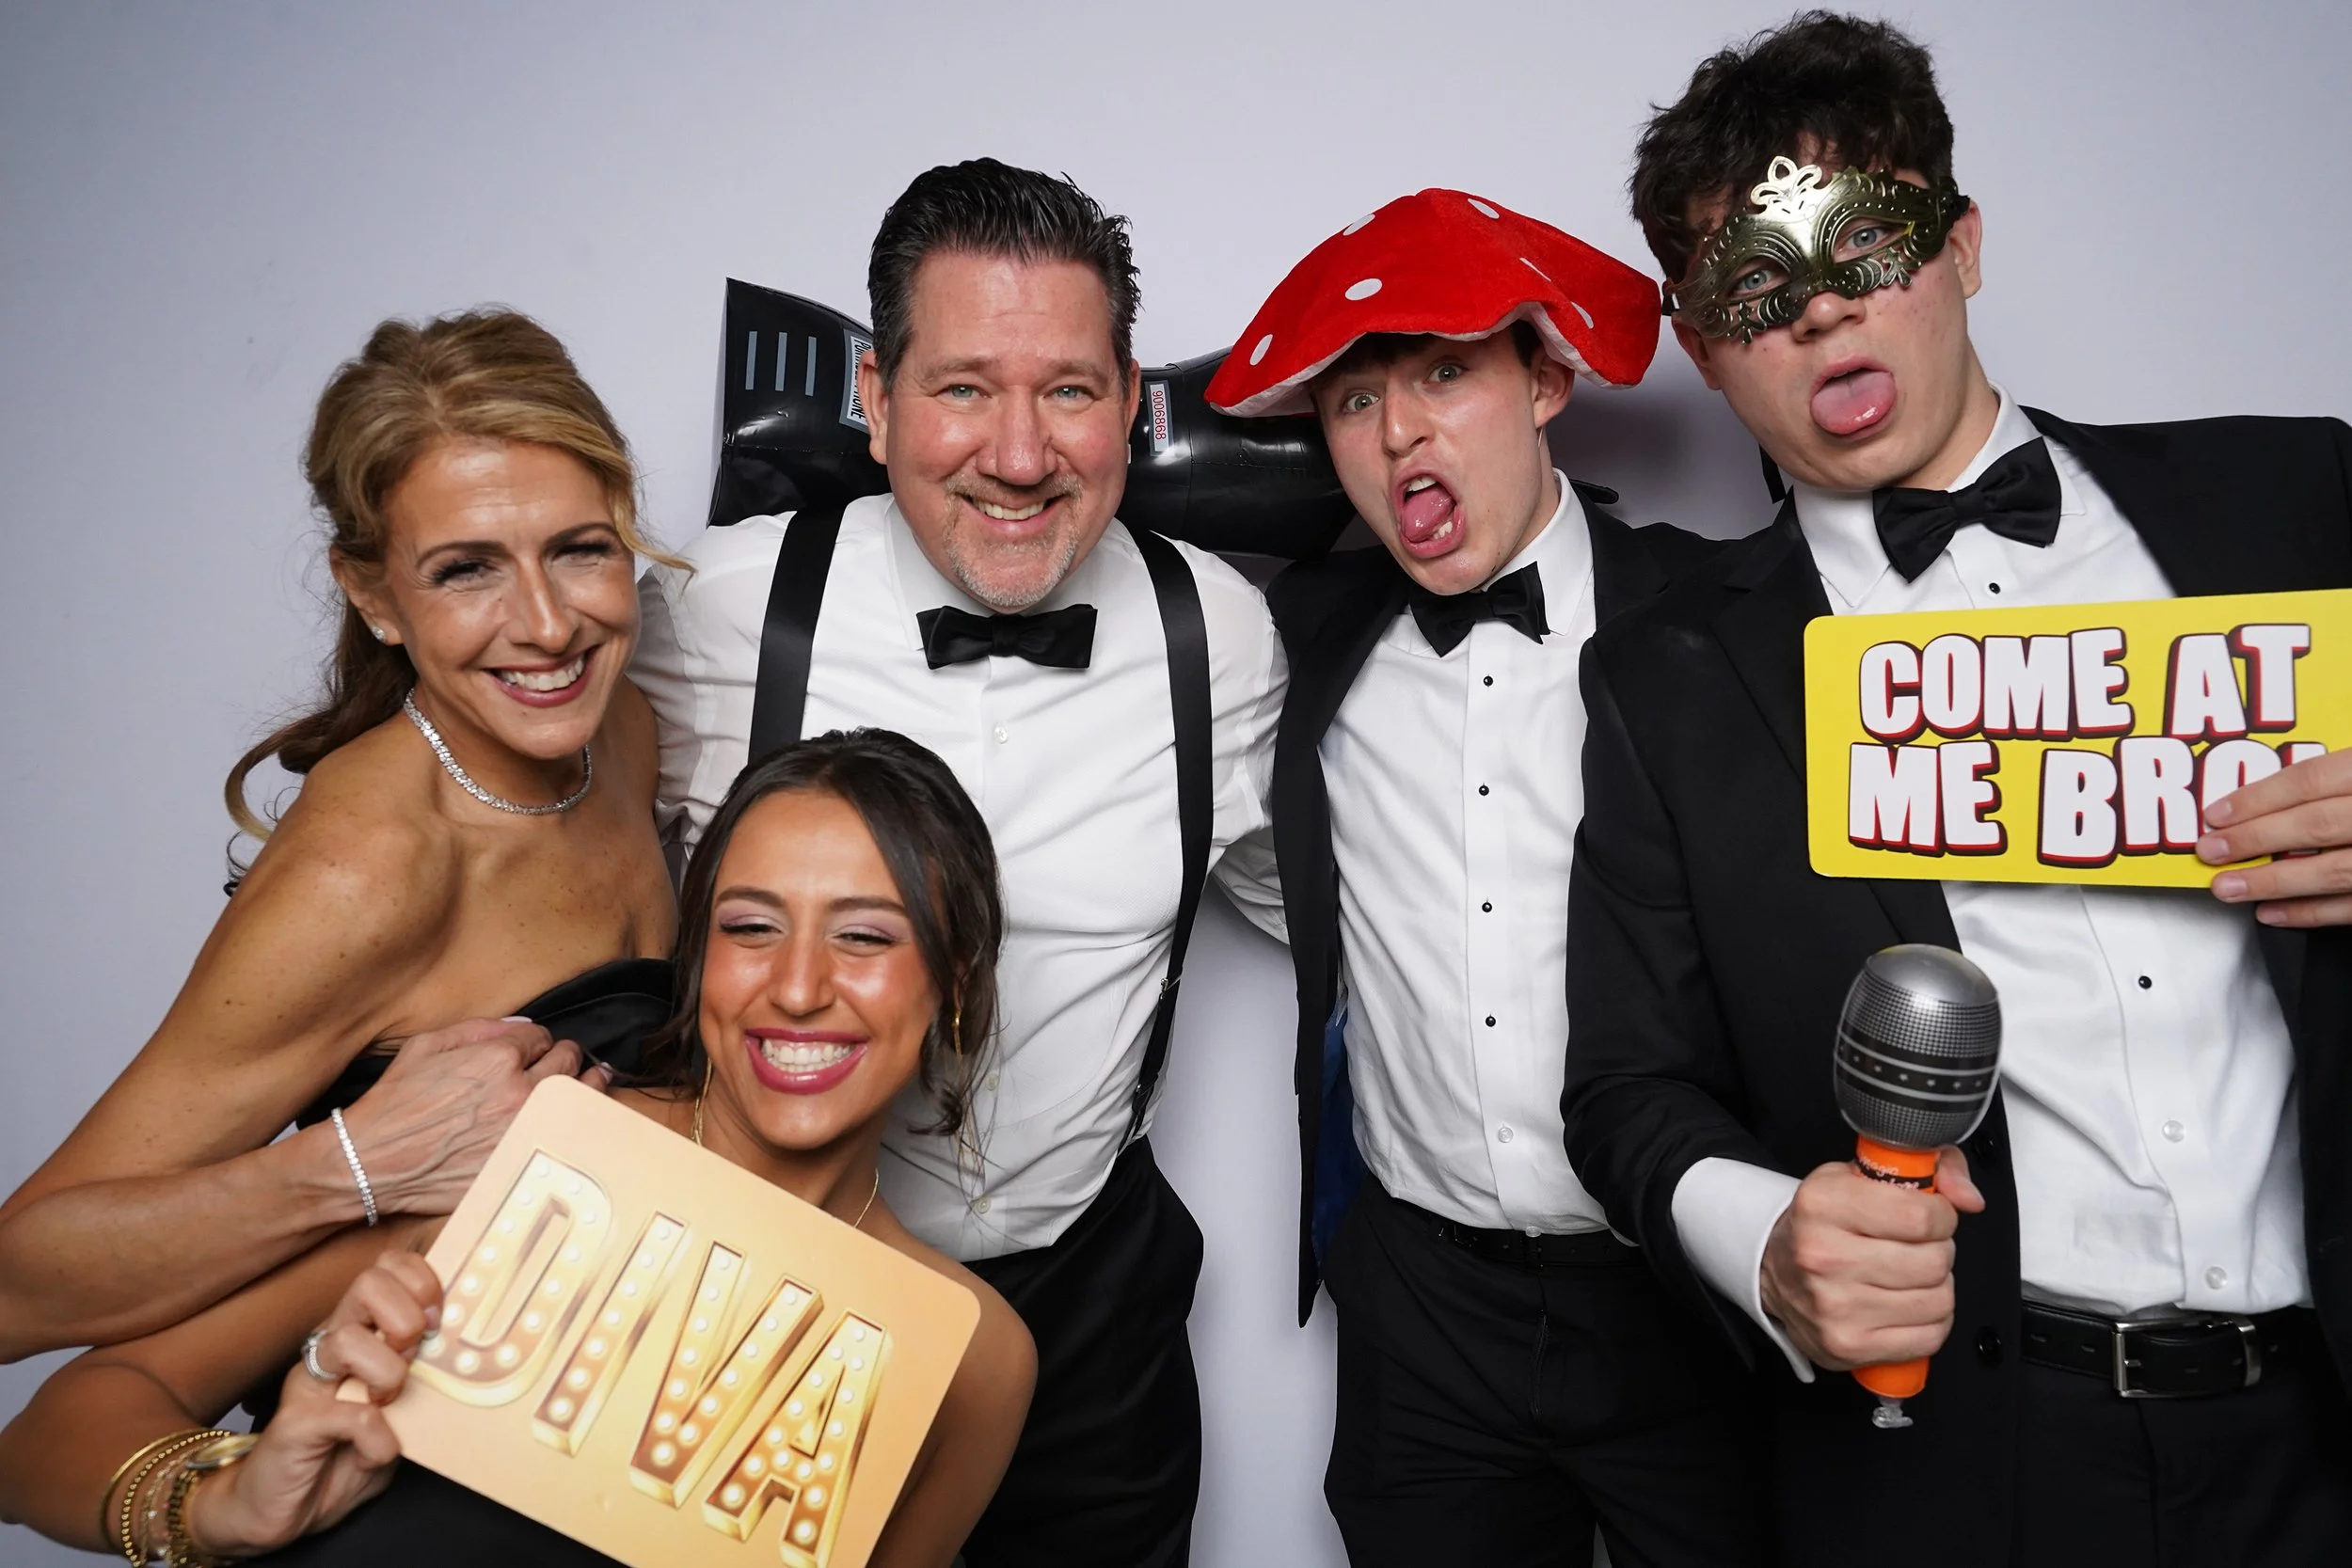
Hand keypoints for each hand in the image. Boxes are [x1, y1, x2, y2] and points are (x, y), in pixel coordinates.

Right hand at [180, 1254, 440, 1557]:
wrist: (278, 1511)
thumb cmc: (341, 1458)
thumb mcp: (399, 1417)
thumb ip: (423, 1386)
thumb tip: (458, 1361)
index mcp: (360, 1336)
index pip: (387, 1271)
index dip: (420, 1281)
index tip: (439, 1319)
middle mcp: (331, 1349)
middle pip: (368, 1284)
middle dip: (405, 1315)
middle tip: (413, 1356)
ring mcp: (308, 1384)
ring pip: (347, 1339)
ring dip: (386, 1371)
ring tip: (389, 1401)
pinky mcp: (294, 1425)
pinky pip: (343, 1413)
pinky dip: (373, 1435)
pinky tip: (375, 1451)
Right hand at [336, 1017, 606, 1215]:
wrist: (372, 1162)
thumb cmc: (394, 1104)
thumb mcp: (426, 1047)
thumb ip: (480, 1029)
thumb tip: (521, 1025)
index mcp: (498, 1058)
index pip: (543, 1038)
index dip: (537, 1044)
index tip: (533, 1052)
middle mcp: (519, 1093)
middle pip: (568, 1064)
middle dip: (564, 1059)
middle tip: (563, 1064)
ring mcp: (525, 1131)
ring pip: (579, 1100)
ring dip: (585, 1088)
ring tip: (590, 1084)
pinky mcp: (524, 1162)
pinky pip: (566, 1138)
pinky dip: (571, 1127)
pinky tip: (573, 1123)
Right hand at [1759, 1147, 1982, 1371]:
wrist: (1773, 1267)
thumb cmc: (1824, 1222)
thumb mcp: (1860, 1175)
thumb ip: (1927, 1169)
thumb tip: (1969, 1198)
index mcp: (1823, 1204)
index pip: (1920, 1216)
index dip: (1941, 1215)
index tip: (1931, 1215)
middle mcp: (1823, 1256)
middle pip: (1933, 1261)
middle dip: (1938, 1250)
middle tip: (1917, 1246)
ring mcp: (1835, 1307)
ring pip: (1938, 1300)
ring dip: (1936, 1287)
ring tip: (1910, 1275)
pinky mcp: (1849, 1345)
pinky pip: (1930, 1337)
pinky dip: (1930, 1321)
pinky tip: (1907, 1304)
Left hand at [2202, 748, 2351, 926]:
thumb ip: (2331, 773)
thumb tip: (2266, 791)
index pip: (2311, 780)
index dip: (2258, 798)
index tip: (2215, 815)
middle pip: (2315, 825)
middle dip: (2254, 839)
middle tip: (2208, 852)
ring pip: (2333, 871)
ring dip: (2272, 882)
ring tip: (2227, 888)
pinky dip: (2310, 912)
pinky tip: (2270, 912)